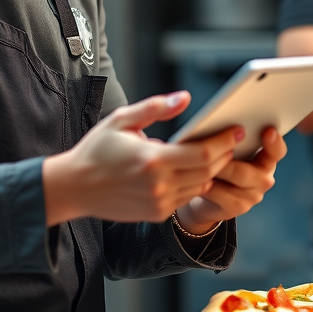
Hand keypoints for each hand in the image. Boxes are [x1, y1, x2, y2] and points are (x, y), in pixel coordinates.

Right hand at [42, 92, 245, 225]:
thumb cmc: (97, 149)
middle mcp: (159, 185)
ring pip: (201, 186)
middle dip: (224, 154)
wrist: (75, 187)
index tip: (236, 130)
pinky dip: (196, 183)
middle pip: (208, 171)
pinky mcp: (157, 213)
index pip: (202, 154)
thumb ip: (156, 107)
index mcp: (152, 160)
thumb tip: (186, 98)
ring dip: (213, 170)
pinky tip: (198, 169)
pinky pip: (187, 197)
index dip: (223, 142)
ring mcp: (159, 203)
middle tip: (233, 139)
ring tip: (221, 153)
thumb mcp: (122, 120)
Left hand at [174, 126, 286, 232]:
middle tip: (212, 145)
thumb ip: (232, 140)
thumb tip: (222, 125)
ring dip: (215, 168)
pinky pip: (219, 192)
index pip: (277, 151)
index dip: (274, 142)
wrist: (208, 197)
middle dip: (226, 156)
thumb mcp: (229, 150)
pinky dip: (206, 182)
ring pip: (233, 178)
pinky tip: (196, 176)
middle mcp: (264, 179)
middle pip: (247, 169)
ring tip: (199, 158)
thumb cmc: (219, 165)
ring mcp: (252, 196)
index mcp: (267, 160)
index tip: (267, 130)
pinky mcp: (237, 208)